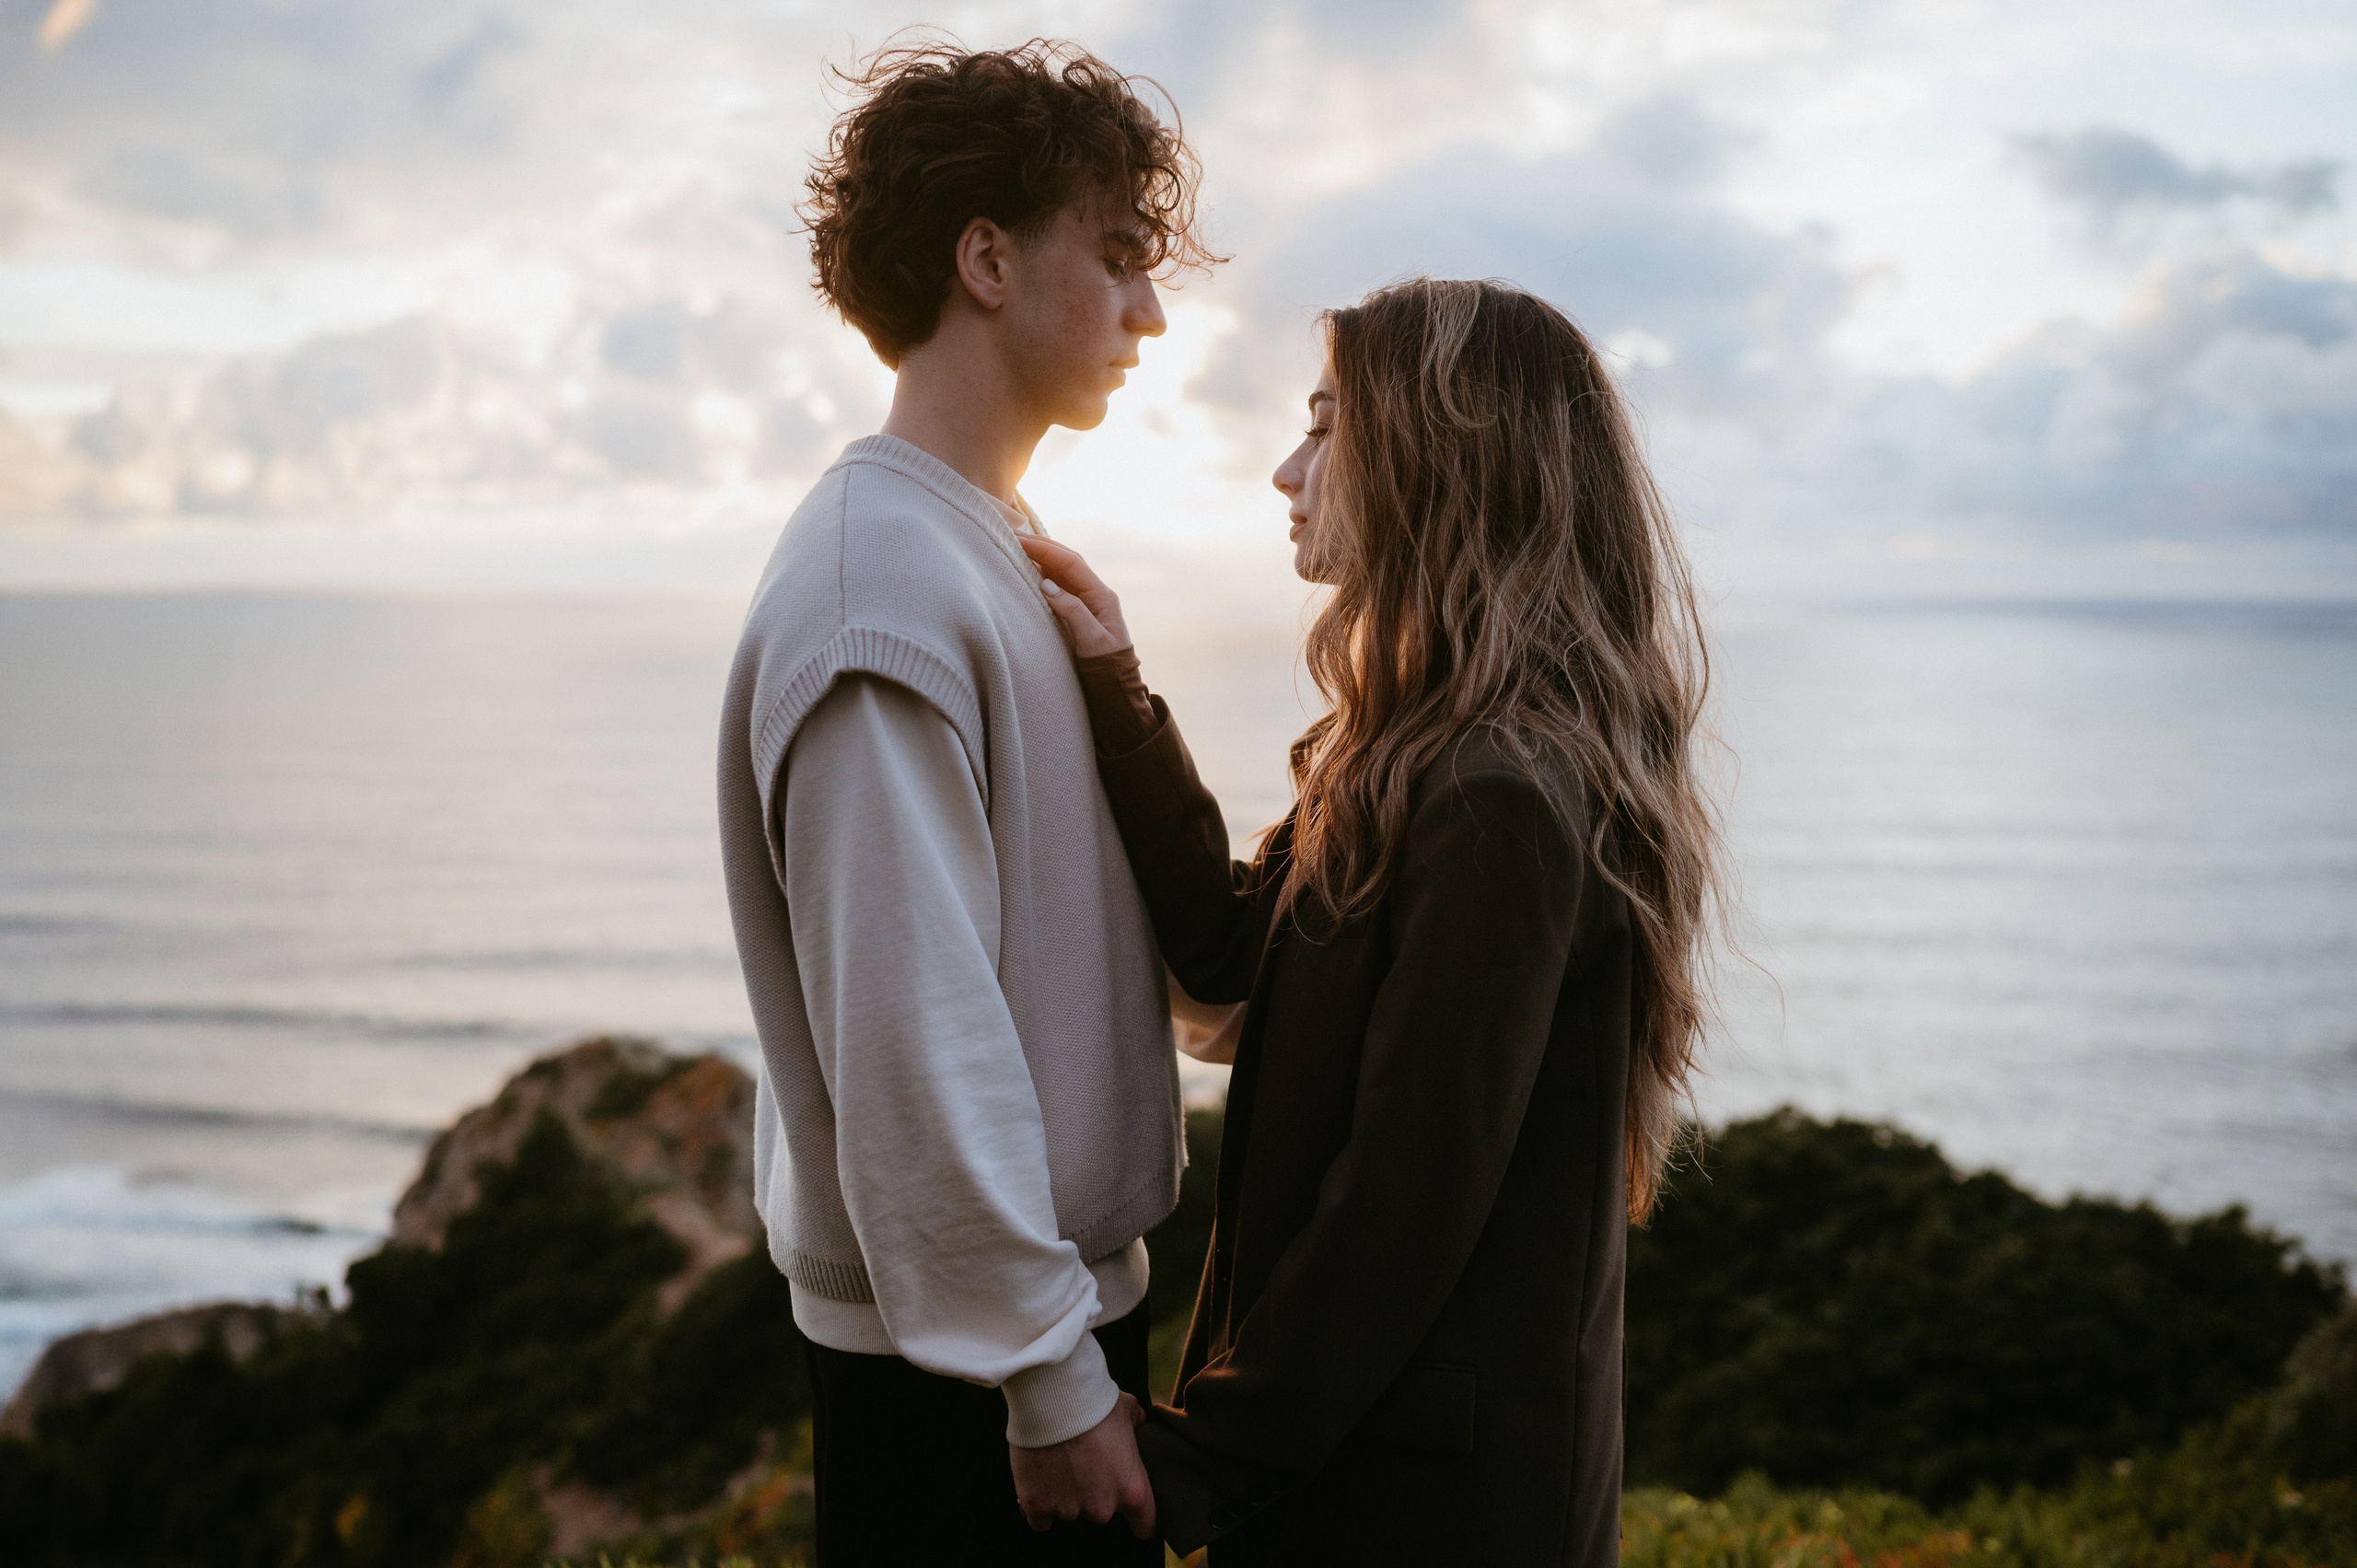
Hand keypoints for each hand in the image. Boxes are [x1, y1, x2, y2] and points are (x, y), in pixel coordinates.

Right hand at [1009, 1391, 1155, 1538]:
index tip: (1129, 1510)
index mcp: (1133, 1491)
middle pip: (1100, 1513)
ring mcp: (1068, 1510)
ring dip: (1064, 1495)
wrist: (1053, 1398)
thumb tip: (1141, 1428)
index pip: (1144, 1527)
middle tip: (1083, 1464)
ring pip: (1068, 1512)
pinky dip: (1038, 1504)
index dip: (1138, 1519)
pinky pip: (1039, 1519)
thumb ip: (1138, 1427)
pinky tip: (1038, 1482)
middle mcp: (1102, 1508)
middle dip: (1093, 1494)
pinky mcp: (1036, 1506)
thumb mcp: (1129, 1410)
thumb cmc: (1095, 1402)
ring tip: (1058, 1463)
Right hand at [1020, 534, 1132, 658]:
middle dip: (1042, 545)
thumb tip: (1046, 585)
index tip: (1021, 541)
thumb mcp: (1092, 641)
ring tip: (1017, 545)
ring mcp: (1087, 600)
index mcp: (1102, 596)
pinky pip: (1059, 584)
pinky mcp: (1078, 609)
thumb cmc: (1107, 666)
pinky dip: (1042, 572)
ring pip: (1062, 570)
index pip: (1071, 563)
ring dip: (1041, 556)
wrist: (1116, 685)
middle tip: (1013, 535)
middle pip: (1067, 560)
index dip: (1046, 550)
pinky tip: (1028, 568)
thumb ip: (1072, 611)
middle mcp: (1095, 593)